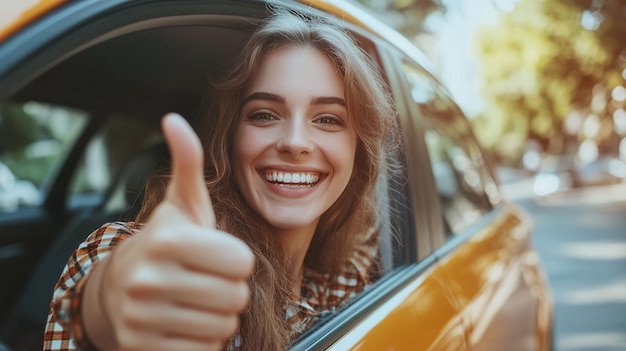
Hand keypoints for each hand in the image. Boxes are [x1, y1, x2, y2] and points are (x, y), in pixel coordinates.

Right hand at [100, 113, 253, 349]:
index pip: (242, 262)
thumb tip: (174, 119)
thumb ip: (187, 162)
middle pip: (235, 296)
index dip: (236, 259)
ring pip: (223, 326)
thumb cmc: (166, 243)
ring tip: (197, 299)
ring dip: (219, 315)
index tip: (217, 254)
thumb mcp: (181, 203)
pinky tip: (186, 322)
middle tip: (208, 279)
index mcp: (168, 242)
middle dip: (230, 288)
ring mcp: (143, 318)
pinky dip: (204, 340)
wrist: (118, 288)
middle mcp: (149, 280)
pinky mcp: (144, 348)